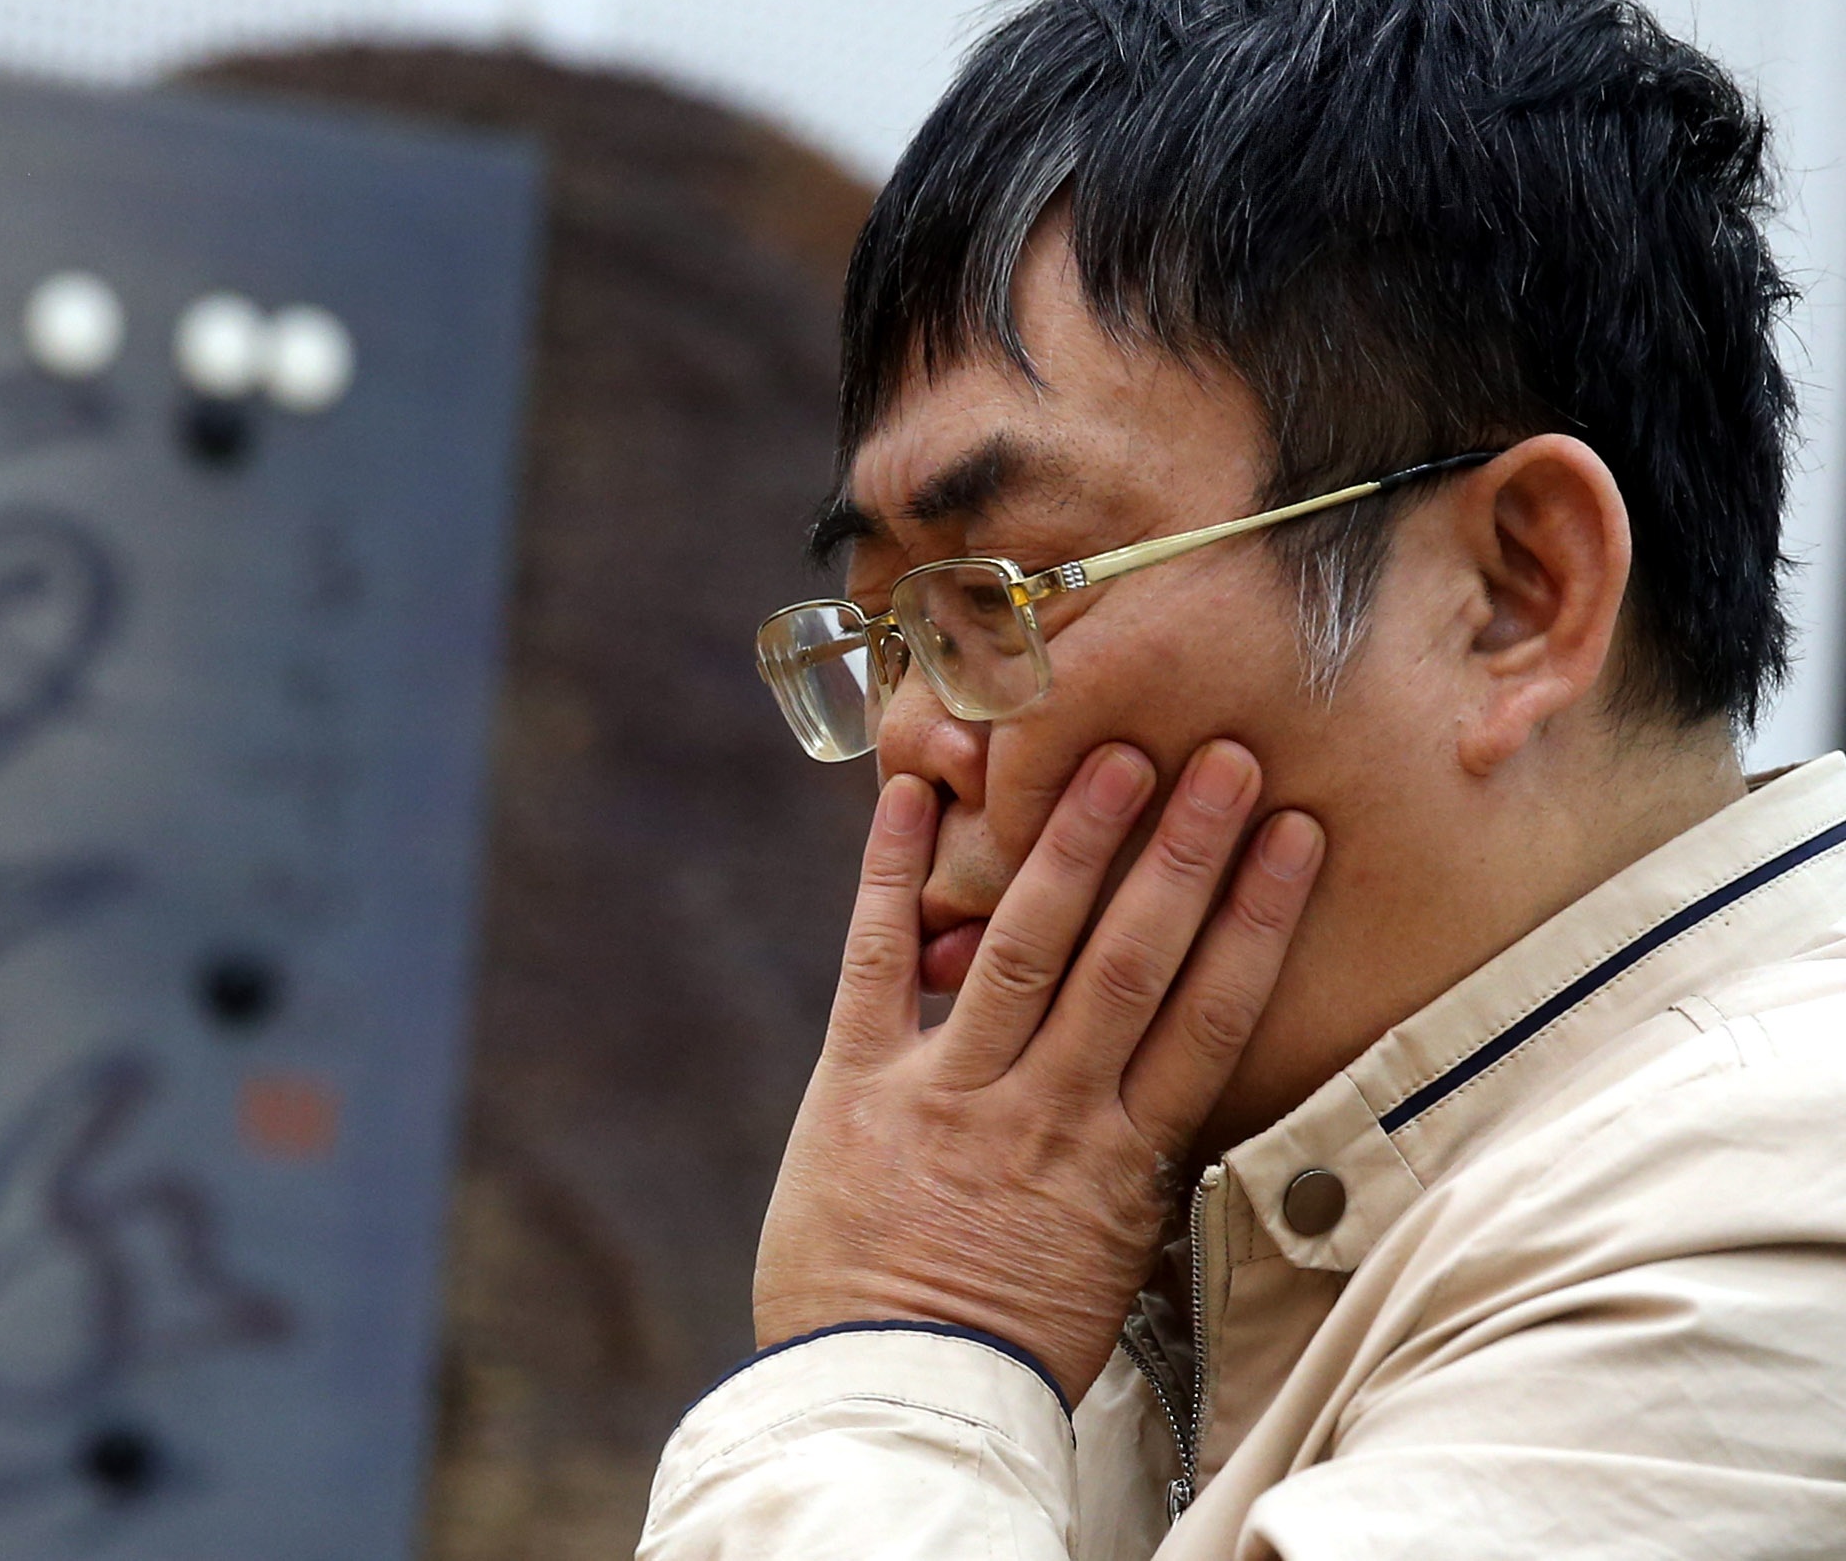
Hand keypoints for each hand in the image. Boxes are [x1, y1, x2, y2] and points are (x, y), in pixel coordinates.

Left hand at [752, 741, 1322, 1401]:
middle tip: (1223, 756)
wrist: (896, 1398)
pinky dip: (890, 875)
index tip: (1297, 835)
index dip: (1255, 919)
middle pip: (1129, 963)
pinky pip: (879, 963)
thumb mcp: (1108, 1253)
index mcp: (1120, 1158)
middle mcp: (1045, 1111)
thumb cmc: (1009, 1334)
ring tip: (1112, 755)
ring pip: (1024, 950)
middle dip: (1181, 855)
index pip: (1208, 1017)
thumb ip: (1135, 1158)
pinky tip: (912, 795)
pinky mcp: (856, 1086)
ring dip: (1069, 846)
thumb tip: (1182, 1079)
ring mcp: (948, 1092)